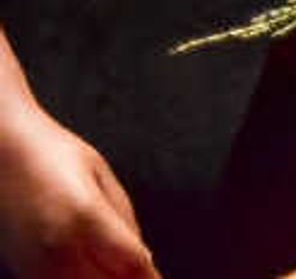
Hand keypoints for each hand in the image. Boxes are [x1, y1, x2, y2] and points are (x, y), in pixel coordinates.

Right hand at [0, 100, 160, 278]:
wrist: (1, 154)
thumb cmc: (52, 156)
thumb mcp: (102, 178)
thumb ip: (125, 223)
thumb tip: (143, 261)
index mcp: (87, 219)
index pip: (133, 266)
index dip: (150, 277)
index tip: (155, 277)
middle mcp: (59, 250)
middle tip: (134, 269)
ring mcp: (36, 266)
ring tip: (108, 263)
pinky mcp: (21, 272)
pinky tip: (85, 265)